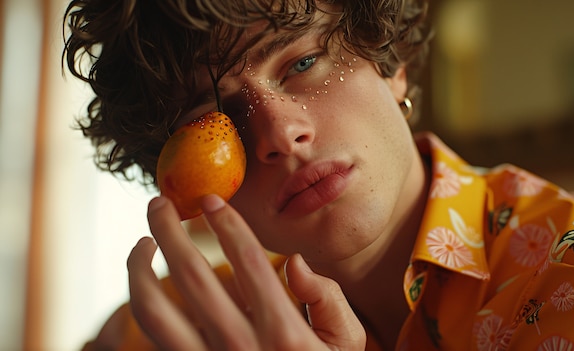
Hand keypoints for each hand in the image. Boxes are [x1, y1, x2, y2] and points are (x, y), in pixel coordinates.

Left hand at [127, 195, 365, 349]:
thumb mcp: (344, 345)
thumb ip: (328, 300)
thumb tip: (294, 262)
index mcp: (284, 334)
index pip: (249, 261)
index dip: (227, 224)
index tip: (212, 201)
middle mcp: (239, 347)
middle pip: (192, 274)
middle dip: (170, 229)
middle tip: (160, 202)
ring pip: (155, 308)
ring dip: (139, 266)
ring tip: (143, 240)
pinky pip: (152, 333)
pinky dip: (140, 299)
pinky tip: (144, 279)